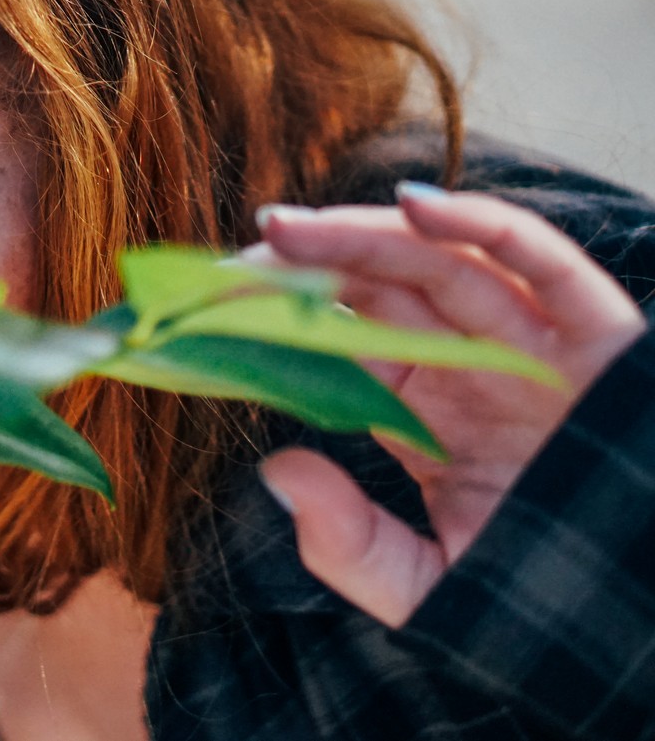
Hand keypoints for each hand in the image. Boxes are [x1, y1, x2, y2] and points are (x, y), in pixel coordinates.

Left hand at [251, 184, 645, 626]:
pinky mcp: (595, 331)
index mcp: (427, 409)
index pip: (341, 341)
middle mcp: (474, 362)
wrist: (644, 616)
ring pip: (438, 262)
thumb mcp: (427, 587)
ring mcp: (532, 341)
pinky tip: (417, 205)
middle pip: (378, 287)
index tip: (210, 304)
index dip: (280, 317)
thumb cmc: (536, 600)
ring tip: (288, 228)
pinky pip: (540, 261)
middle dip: (306, 263)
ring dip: (362, 235)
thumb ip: (350, 545)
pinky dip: (482, 224)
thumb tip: (274, 471)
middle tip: (233, 255)